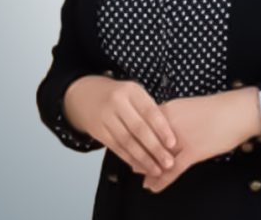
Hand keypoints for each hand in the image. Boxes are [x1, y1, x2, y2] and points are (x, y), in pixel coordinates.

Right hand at [63, 75, 178, 176]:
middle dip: (155, 148)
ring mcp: (106, 117)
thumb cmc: (120, 95)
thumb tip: (169, 135)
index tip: (172, 143)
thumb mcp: (134, 94)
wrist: (87, 95)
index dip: (161, 128)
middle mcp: (117, 102)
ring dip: (143, 159)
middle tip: (168, 163)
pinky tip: (141, 167)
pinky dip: (130, 159)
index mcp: (131, 90)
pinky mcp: (98, 131)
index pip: (149, 111)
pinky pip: (116, 148)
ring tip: (157, 170)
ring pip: (127, 141)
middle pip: (138, 128)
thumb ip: (150, 110)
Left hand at [142, 87, 260, 193]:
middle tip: (133, 164)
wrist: (237, 111)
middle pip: (147, 143)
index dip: (136, 138)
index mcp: (169, 108)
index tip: (131, 145)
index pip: (144, 126)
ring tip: (142, 176)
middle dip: (139, 155)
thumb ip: (174, 118)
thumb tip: (163, 130)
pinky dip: (162, 180)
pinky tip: (154, 187)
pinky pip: (173, 170)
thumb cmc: (217, 108)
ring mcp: (180, 139)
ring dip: (148, 168)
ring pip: (157, 157)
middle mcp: (170, 124)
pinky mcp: (192, 152)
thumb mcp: (189, 107)